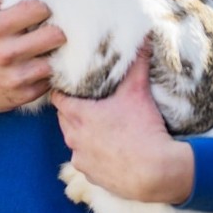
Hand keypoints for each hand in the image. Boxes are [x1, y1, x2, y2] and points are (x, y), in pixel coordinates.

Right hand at [0, 0, 65, 111]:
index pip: (39, 9)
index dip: (43, 9)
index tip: (38, 14)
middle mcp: (5, 53)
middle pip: (56, 36)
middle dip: (55, 32)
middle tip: (48, 32)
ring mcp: (14, 78)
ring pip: (54, 62)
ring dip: (50, 56)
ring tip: (43, 52)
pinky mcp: (19, 97)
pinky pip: (47, 84)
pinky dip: (44, 77)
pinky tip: (34, 69)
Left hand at [51, 45, 193, 204]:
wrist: (155, 172)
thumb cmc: (143, 130)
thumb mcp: (139, 91)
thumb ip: (137, 63)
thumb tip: (143, 37)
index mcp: (78, 114)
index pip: (57, 98)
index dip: (62, 89)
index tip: (69, 84)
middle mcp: (73, 137)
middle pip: (64, 118)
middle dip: (73, 109)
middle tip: (88, 100)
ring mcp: (80, 158)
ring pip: (74, 141)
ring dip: (83, 133)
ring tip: (101, 125)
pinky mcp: (90, 175)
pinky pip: (85, 161)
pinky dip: (93, 154)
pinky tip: (109, 148)